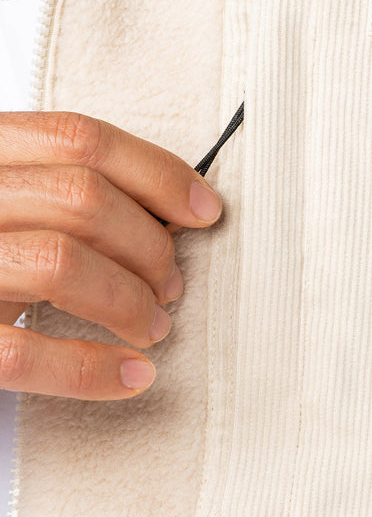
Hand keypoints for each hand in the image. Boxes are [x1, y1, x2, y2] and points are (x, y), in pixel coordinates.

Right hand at [0, 112, 221, 400]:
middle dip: (148, 245)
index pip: (79, 139)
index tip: (205, 211)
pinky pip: (22, 353)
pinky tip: (132, 377)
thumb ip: (58, 190)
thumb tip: (170, 210)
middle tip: (172, 284)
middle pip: (81, 198)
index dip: (158, 173)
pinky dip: (90, 369)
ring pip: (59, 262)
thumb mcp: (4, 201)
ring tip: (154, 326)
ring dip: (129, 299)